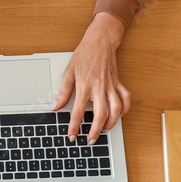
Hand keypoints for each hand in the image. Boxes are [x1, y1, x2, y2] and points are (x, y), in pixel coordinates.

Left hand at [52, 12, 130, 143]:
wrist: (100, 41)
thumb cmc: (84, 55)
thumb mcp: (68, 72)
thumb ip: (63, 92)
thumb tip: (55, 106)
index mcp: (84, 86)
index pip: (78, 112)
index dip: (74, 127)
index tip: (72, 136)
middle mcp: (99, 88)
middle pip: (99, 115)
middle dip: (95, 131)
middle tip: (91, 140)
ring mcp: (111, 86)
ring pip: (116, 110)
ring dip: (111, 123)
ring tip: (104, 129)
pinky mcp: (118, 83)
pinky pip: (126, 99)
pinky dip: (125, 109)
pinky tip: (120, 114)